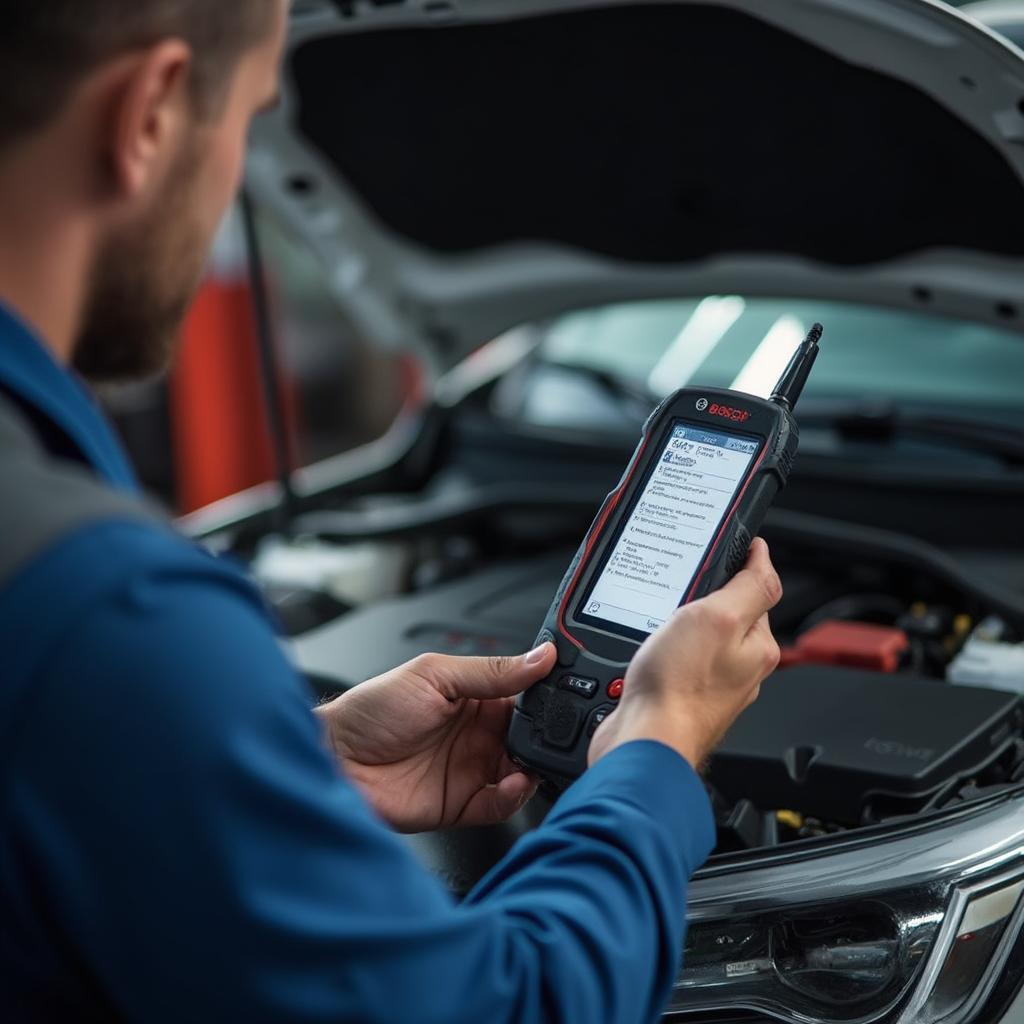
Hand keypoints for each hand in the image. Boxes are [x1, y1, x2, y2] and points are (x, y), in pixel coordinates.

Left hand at [317, 645, 557, 832]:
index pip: (523, 697)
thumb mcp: (435, 676)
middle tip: (551, 734)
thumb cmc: (372, 711)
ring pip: (522, 773)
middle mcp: (477, 735)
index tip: (563, 696)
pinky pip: (501, 805)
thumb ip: (491, 670)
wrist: (335, 759)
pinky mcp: (462, 805)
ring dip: (533, 769)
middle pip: (529, 738)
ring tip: (528, 761)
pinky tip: (512, 783)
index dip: (544, 698)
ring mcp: (471, 770)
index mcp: (474, 698)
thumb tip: (541, 656)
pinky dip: (514, 798)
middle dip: (545, 738)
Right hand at [589, 538, 782, 770]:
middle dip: (706, 596)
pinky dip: (665, 650)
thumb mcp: (718, 617)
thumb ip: (748, 586)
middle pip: (729, 614)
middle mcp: (741, 668)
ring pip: (702, 639)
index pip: (758, 589)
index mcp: (758, 646)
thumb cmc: (679, 688)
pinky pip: (680, 662)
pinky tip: (650, 649)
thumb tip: (763, 556)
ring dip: (682, 624)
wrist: (646, 742)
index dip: (738, 563)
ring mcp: (712, 685)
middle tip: (679, 583)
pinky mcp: (683, 698)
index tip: (720, 546)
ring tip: (660, 615)